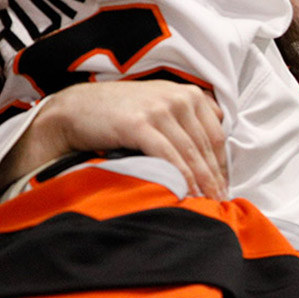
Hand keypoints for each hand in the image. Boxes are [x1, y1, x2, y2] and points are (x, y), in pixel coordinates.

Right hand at [1, 81, 226, 199]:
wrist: (74, 109)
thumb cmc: (120, 112)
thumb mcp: (160, 103)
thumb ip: (188, 117)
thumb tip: (217, 140)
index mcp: (188, 94)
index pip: (215, 135)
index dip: (221, 164)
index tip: (224, 186)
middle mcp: (178, 98)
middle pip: (205, 146)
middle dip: (214, 177)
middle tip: (220, 201)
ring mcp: (159, 110)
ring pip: (190, 153)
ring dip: (201, 182)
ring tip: (207, 203)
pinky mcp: (140, 124)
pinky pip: (169, 156)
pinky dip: (181, 177)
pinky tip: (186, 193)